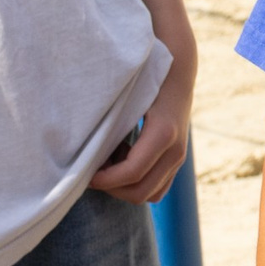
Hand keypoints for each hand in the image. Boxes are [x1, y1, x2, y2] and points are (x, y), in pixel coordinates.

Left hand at [92, 64, 193, 203]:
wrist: (177, 71)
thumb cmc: (145, 80)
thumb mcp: (127, 97)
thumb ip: (110, 123)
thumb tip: (84, 151)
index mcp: (163, 133)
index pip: (132, 173)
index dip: (106, 180)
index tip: (87, 175)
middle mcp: (176, 150)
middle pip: (141, 192)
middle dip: (113, 188)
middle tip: (95, 171)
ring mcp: (179, 158)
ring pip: (150, 194)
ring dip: (126, 186)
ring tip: (111, 163)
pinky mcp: (178, 161)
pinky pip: (158, 188)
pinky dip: (138, 183)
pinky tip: (125, 159)